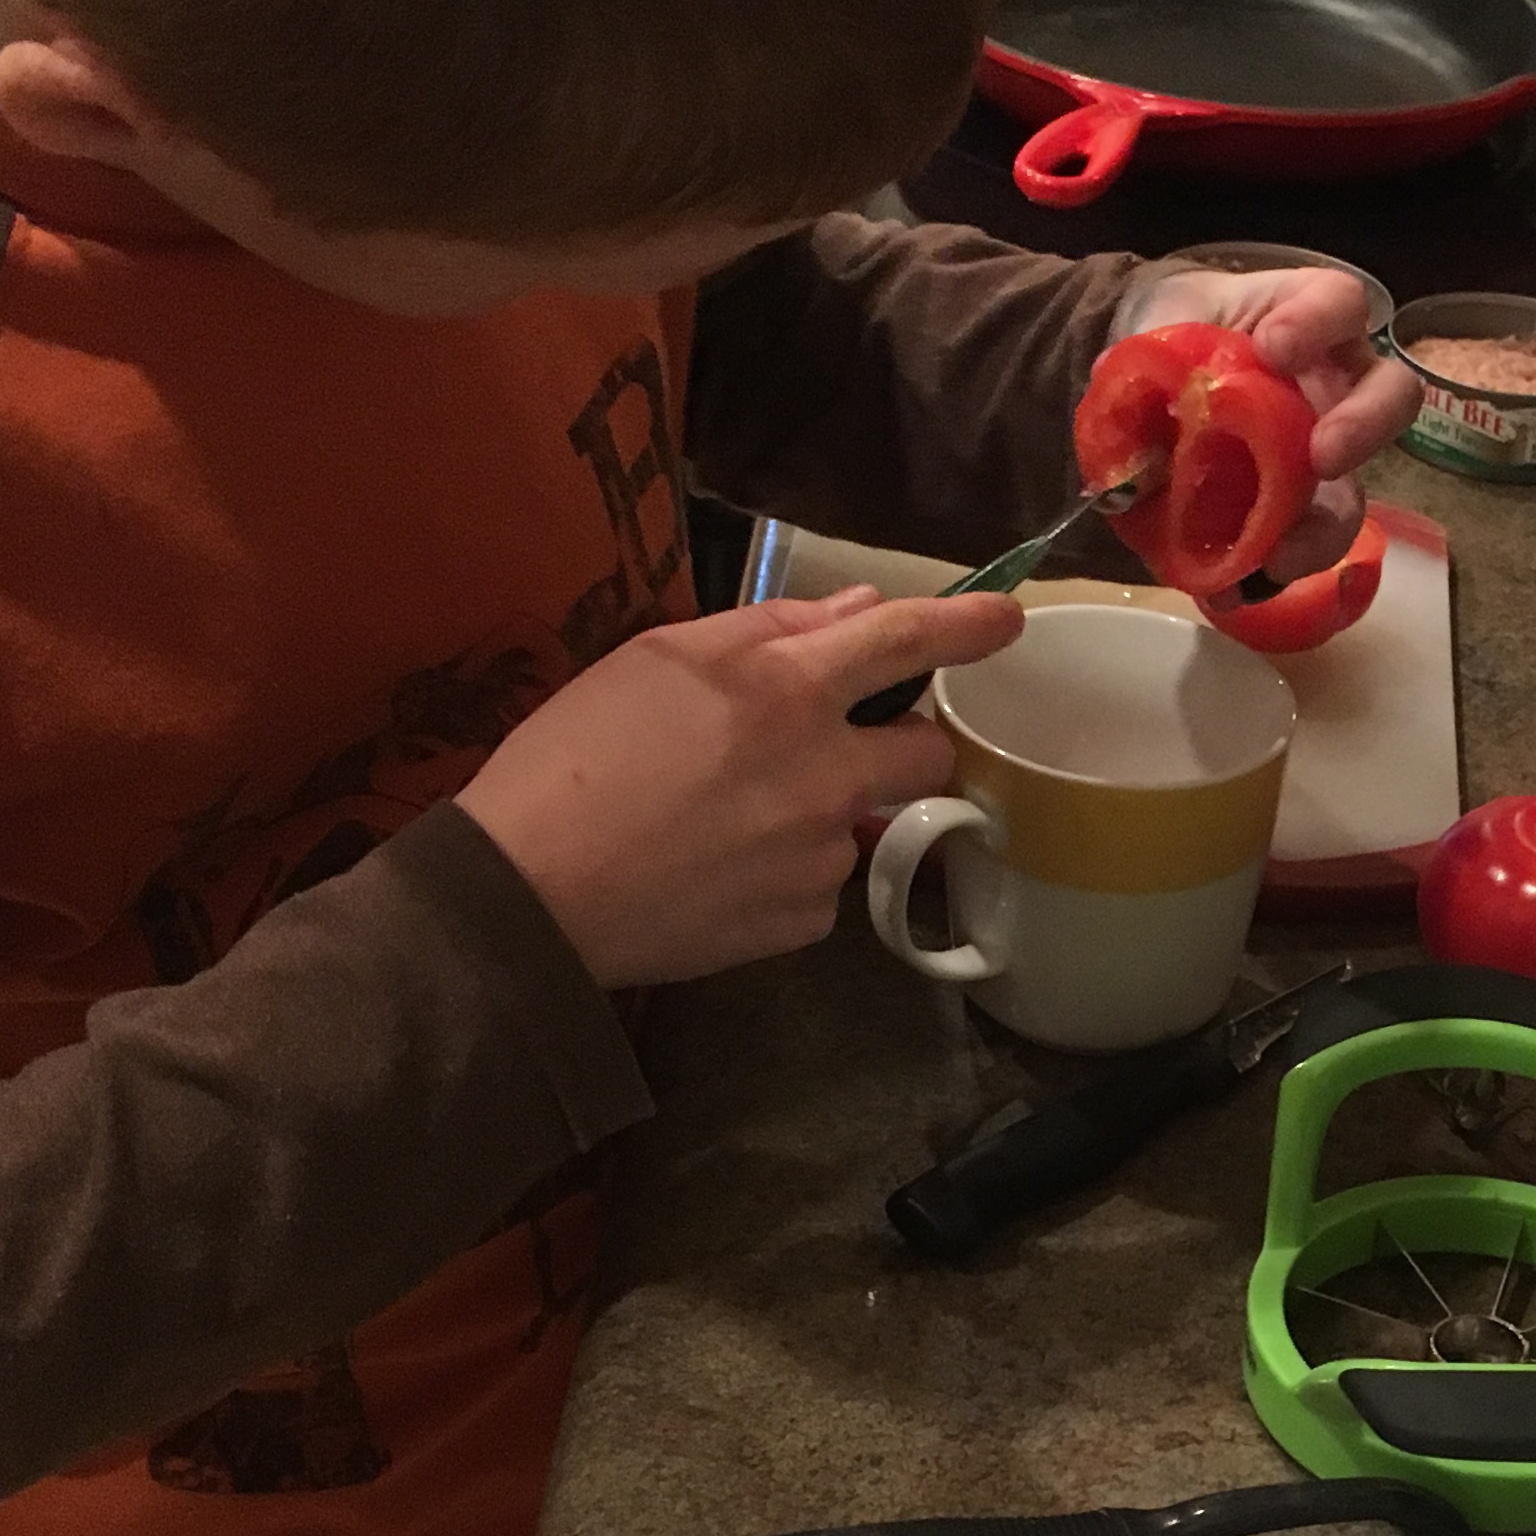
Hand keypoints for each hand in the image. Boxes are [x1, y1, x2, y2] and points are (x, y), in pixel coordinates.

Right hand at [458, 585, 1018, 987]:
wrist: (527, 892)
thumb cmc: (573, 756)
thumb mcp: (654, 658)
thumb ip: (766, 628)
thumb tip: (854, 611)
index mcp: (786, 693)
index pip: (905, 643)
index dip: (965, 625)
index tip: (1007, 618)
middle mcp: (824, 775)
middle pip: (928, 753)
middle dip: (907, 742)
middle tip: (841, 745)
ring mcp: (820, 858)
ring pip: (860, 822)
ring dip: (821, 812)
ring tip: (724, 820)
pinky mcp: (801, 924)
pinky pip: (820, 887)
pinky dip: (784, 874)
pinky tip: (715, 870)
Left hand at [1115, 263, 1420, 580]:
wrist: (1152, 377)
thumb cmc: (1173, 333)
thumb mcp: (1152, 331)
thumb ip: (1145, 363)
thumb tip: (1131, 428)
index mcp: (1304, 316)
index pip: (1339, 302)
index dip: (1319, 323)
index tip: (1274, 348)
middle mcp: (1336, 382)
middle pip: (1392, 394)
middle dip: (1364, 427)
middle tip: (1322, 457)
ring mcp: (1325, 450)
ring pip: (1359, 488)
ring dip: (1327, 527)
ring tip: (1282, 555)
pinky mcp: (1303, 507)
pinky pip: (1307, 542)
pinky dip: (1272, 567)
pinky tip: (1235, 586)